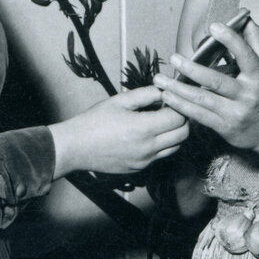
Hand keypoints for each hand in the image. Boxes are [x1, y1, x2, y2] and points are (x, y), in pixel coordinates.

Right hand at [49, 86, 188, 177]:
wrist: (75, 148)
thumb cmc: (94, 122)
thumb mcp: (120, 101)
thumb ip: (146, 94)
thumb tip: (165, 90)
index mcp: (144, 128)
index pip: (179, 117)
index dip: (179, 105)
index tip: (172, 99)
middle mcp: (148, 148)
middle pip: (183, 134)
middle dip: (182, 120)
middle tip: (171, 109)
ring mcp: (145, 161)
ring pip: (176, 147)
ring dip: (175, 134)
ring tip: (161, 121)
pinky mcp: (140, 168)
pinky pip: (161, 156)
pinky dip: (163, 144)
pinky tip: (149, 134)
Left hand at [154, 17, 258, 153]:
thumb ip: (255, 42)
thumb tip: (245, 17)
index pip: (246, 56)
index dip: (231, 40)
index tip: (214, 26)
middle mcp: (248, 95)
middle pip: (216, 80)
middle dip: (193, 69)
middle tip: (173, 57)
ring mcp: (235, 113)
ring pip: (203, 99)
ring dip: (179, 89)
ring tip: (160, 80)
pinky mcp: (224, 127)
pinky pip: (199, 115)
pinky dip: (182, 106)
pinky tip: (168, 97)